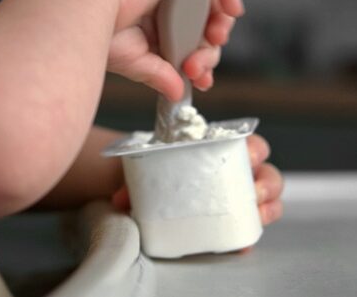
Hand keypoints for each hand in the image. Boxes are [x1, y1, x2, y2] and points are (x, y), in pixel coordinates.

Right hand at [103, 0, 243, 100]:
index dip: (200, 64)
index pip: (188, 46)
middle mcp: (164, 8)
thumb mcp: (137, 62)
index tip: (200, 81)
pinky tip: (234, 11)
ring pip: (211, 6)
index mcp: (153, 29)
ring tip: (214, 41)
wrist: (90, 11)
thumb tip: (178, 94)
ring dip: (219, 27)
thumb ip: (160, 74)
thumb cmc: (101, 34)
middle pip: (202, 30)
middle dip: (206, 53)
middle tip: (196, 69)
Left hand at [110, 133, 284, 226]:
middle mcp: (236, 174)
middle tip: (253, 190)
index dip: (254, 149)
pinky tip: (241, 245)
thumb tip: (122, 199)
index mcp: (221, 151)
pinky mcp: (233, 222)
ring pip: (268, 201)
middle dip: (267, 182)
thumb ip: (135, 181)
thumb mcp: (147, 170)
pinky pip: (249, 229)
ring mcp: (238, 199)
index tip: (247, 154)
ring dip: (267, 208)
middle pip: (267, 174)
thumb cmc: (157, 172)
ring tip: (256, 213)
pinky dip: (247, 237)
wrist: (149, 191)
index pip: (249, 144)